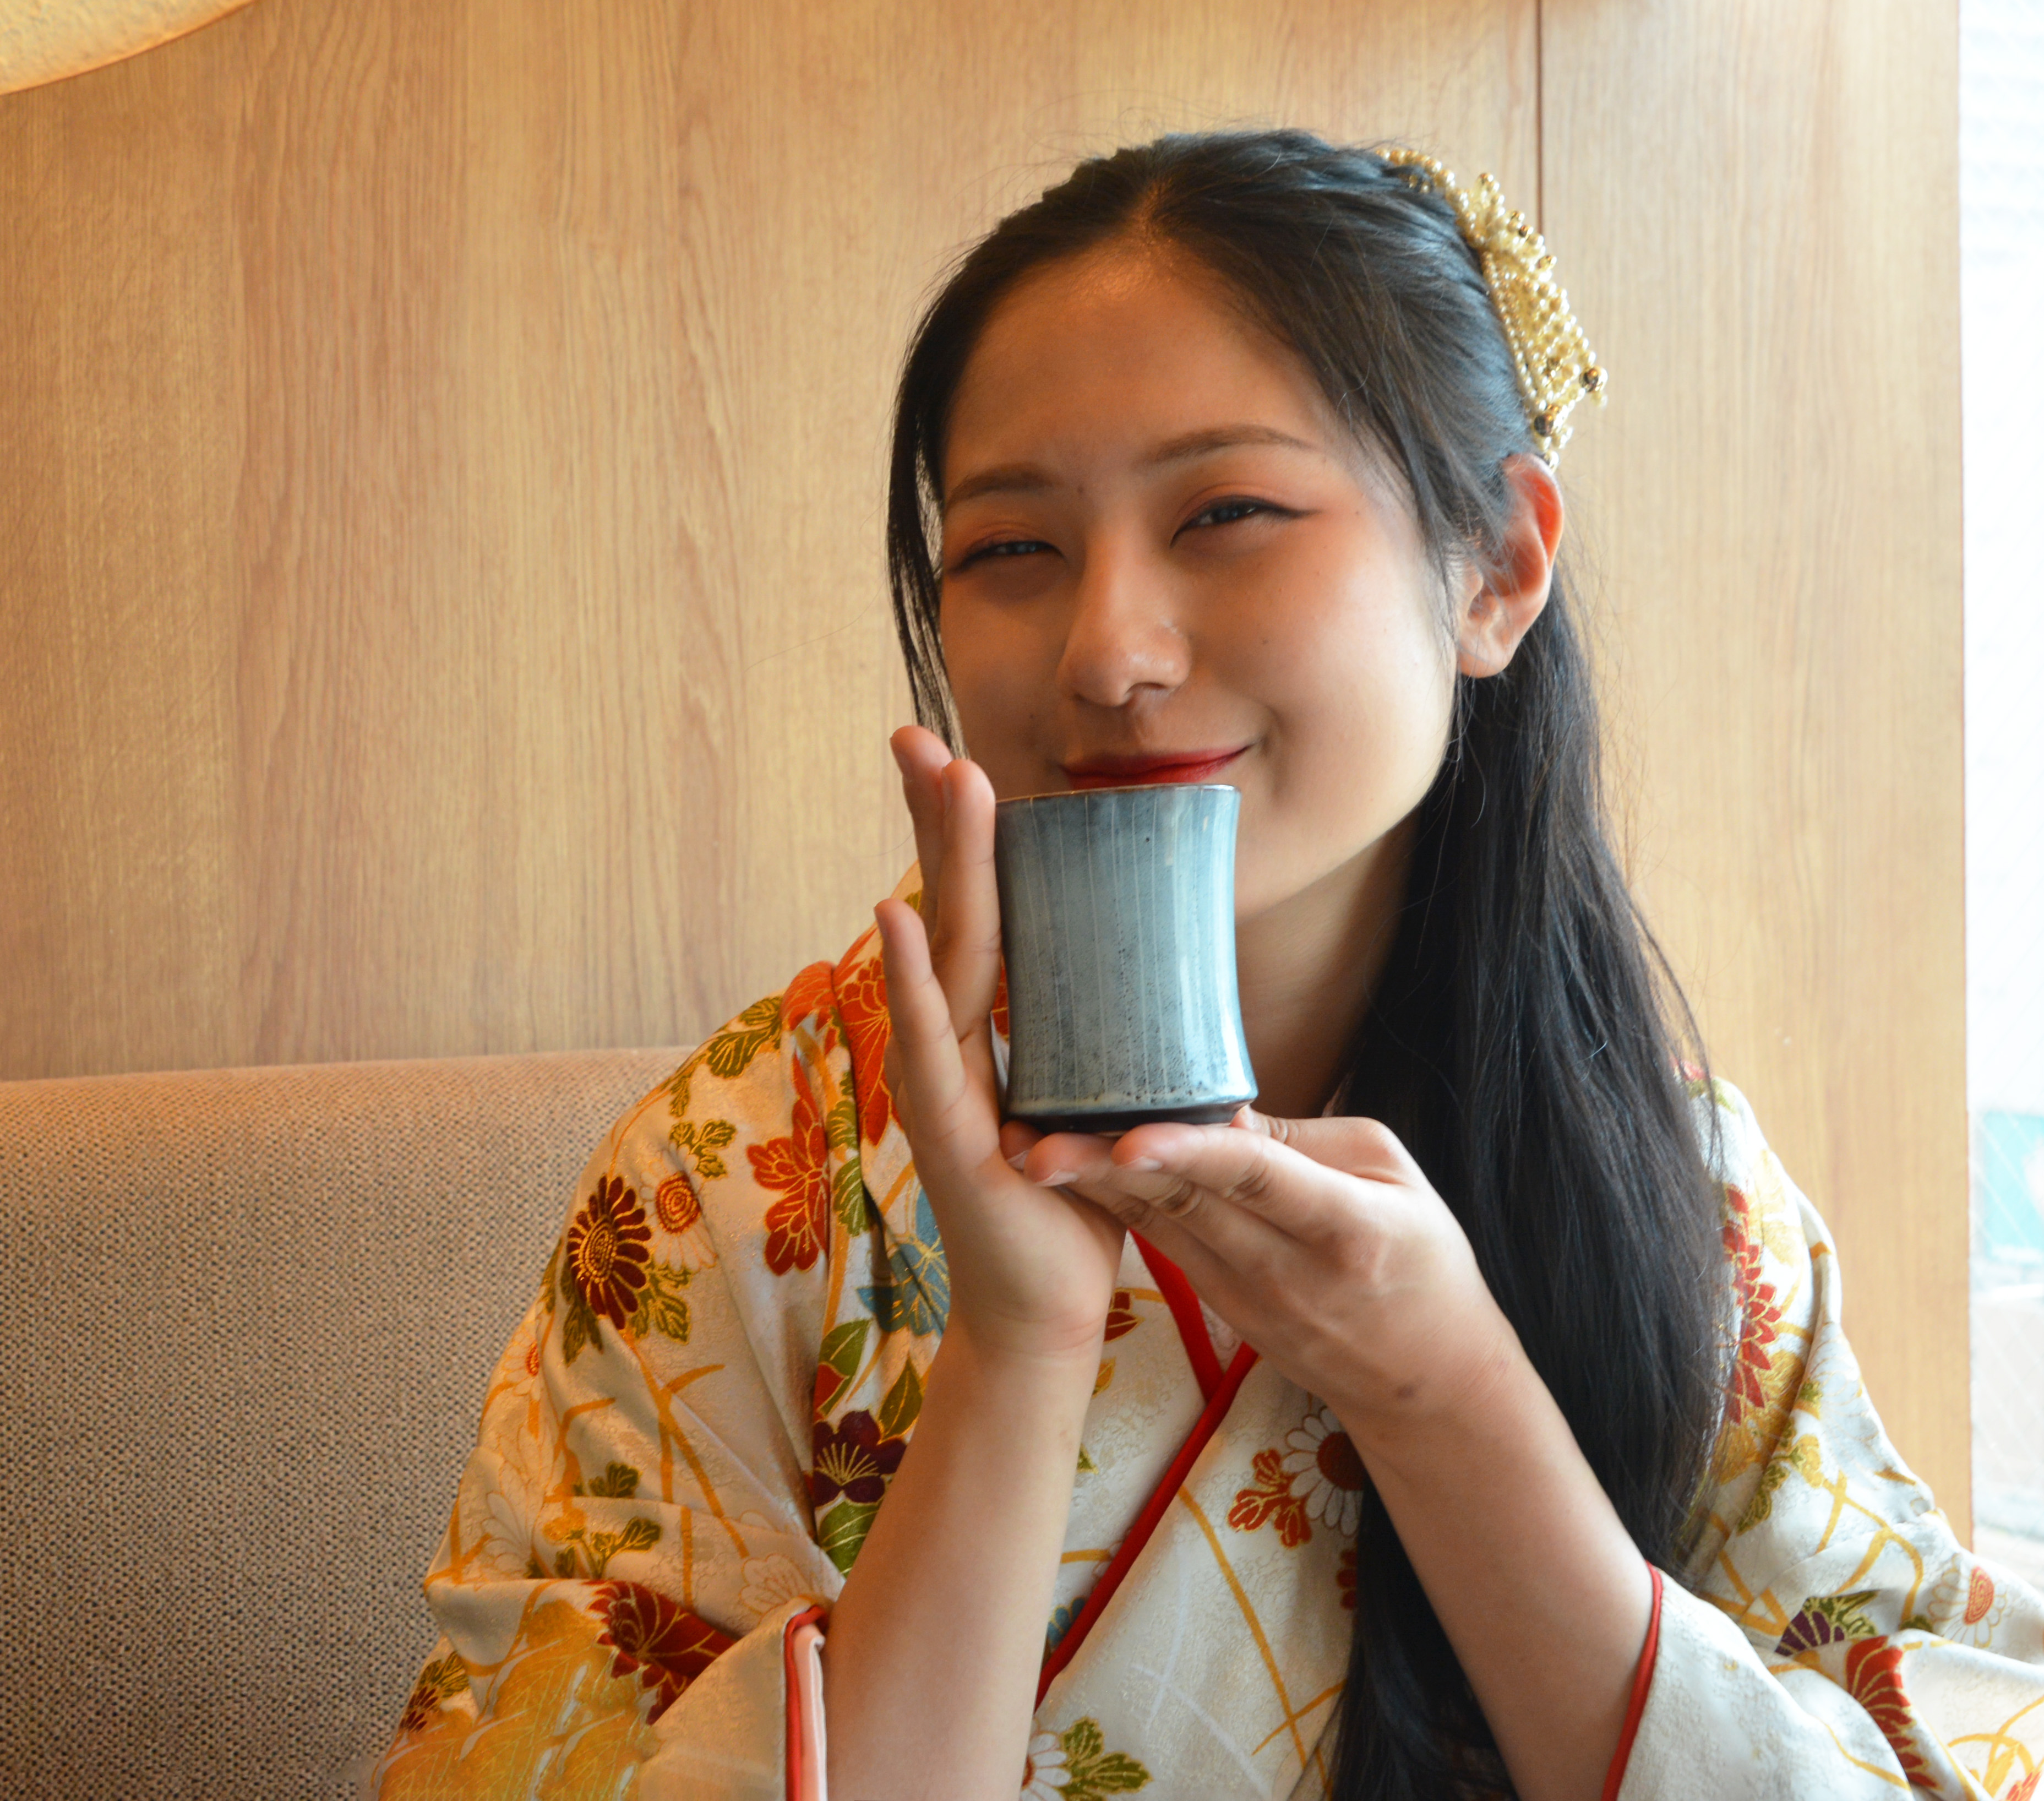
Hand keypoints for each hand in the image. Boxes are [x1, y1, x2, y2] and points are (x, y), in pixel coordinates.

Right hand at [878, 727, 1125, 1363]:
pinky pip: (933, 1041)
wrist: (1041, 1311)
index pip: (970, 910)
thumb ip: (1093, 1034)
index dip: (956, 834)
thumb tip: (1145, 964)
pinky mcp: (950, 1132)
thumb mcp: (1088, 1096)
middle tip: (912, 732)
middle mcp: (946, 1043)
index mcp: (981, 1030)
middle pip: (944, 910)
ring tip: (936, 783)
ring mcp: (938, 1083)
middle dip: (931, 818)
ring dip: (938, 865)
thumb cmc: (1066, 1202)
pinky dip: (913, 976)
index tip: (948, 752)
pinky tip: (898, 917)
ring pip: (944, 954)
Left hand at [1035, 1108, 1519, 1444]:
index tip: (1129, 1137)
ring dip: (1089, 1189)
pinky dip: (1114, 1206)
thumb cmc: (1421, 1258)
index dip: (1189, 1154)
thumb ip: (1304, 1139)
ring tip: (1024, 1149)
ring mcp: (1244, 1298)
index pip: (1254, 1182)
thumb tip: (1220, 1109)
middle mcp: (1283, 1270)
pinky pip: (1160, 1243)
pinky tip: (1066, 1174)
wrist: (1424, 1379)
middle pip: (1183, 1206)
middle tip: (1033, 1138)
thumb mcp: (1392, 1175)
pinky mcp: (1219, 1307)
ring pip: (1157, 1227)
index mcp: (1341, 1229)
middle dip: (1104, 1170)